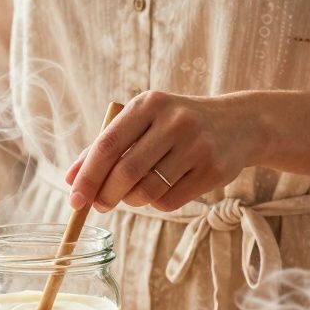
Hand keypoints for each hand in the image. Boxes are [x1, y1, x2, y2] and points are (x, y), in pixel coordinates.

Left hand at [65, 91, 264, 212]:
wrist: (240, 124)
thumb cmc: (175, 125)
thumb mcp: (142, 122)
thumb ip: (104, 147)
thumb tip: (70, 179)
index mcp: (149, 104)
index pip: (107, 145)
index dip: (87, 176)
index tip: (74, 200)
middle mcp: (174, 121)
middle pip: (125, 172)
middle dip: (106, 196)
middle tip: (100, 205)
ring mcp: (196, 146)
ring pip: (147, 191)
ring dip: (132, 201)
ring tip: (133, 194)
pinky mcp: (213, 170)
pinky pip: (169, 201)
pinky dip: (156, 204)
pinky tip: (162, 190)